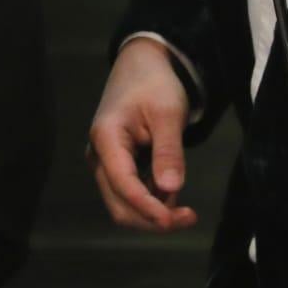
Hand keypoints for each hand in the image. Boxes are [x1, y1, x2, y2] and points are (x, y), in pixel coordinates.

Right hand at [87, 38, 198, 231]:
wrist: (142, 66)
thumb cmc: (155, 84)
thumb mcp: (168, 113)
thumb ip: (168, 152)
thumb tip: (171, 189)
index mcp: (107, 139)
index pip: (124, 185)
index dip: (147, 208)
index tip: (173, 221)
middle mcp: (98, 156)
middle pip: (119, 205)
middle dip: (152, 218)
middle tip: (189, 217)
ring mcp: (105, 163)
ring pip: (123, 204)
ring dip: (153, 212)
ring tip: (184, 204)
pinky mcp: (115, 166)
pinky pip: (130, 194)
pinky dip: (152, 200)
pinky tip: (170, 189)